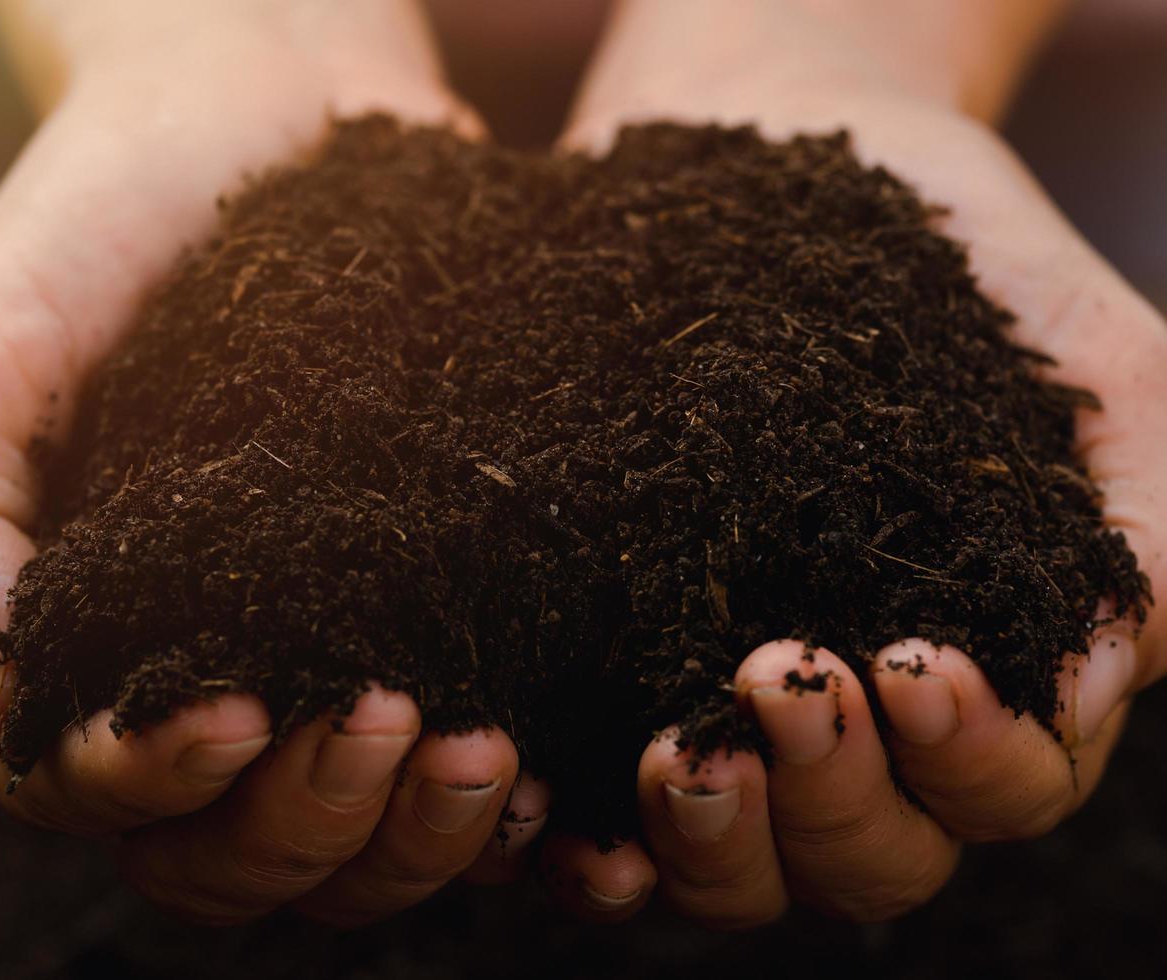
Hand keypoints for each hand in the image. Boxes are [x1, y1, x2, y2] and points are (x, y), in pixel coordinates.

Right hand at [0, 0, 545, 926]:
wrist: (259, 112)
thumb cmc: (98, 225)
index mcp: (54, 645)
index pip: (76, 788)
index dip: (147, 782)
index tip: (233, 709)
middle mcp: (171, 680)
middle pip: (215, 853)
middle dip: (296, 821)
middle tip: (386, 719)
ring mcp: (294, 666)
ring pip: (332, 851)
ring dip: (403, 835)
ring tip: (482, 747)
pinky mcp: (403, 627)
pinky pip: (434, 782)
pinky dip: (478, 810)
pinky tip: (535, 763)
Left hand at [539, 0, 1166, 924]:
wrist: (783, 171)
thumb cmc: (959, 263)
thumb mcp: (1094, 361)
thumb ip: (1152, 505)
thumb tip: (1112, 664)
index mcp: (986, 675)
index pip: (1002, 781)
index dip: (969, 755)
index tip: (911, 662)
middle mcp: (862, 728)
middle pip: (872, 854)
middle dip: (834, 796)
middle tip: (776, 681)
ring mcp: (730, 717)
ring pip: (743, 864)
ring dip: (717, 838)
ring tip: (673, 749)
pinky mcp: (614, 684)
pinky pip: (604, 817)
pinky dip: (592, 848)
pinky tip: (563, 826)